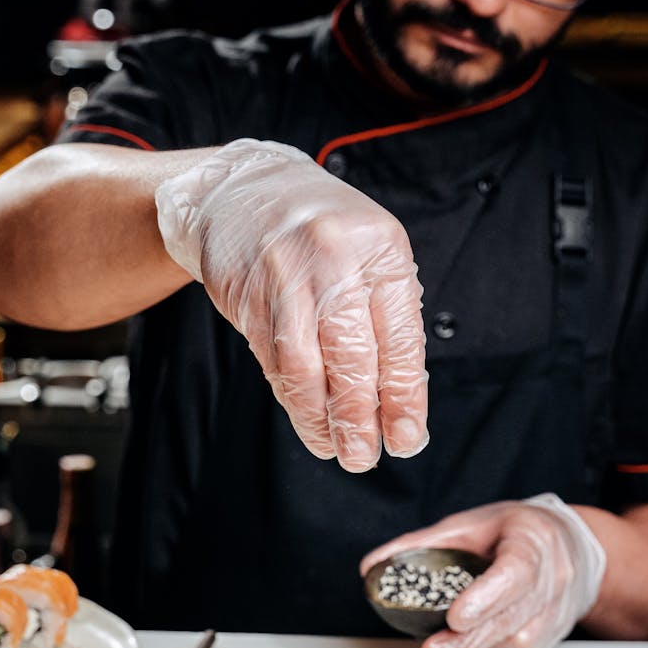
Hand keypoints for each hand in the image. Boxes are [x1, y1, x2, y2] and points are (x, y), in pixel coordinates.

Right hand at [156, 138, 427, 471]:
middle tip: (365, 456)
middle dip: (358, 416)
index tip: (406, 437)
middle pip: (349, 355)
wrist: (240, 191)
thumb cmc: (320, 231)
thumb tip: (400, 400)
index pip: (398, 335)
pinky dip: (290, 397)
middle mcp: (331, 258)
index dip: (403, 395)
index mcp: (378, 247)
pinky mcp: (244, 295)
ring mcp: (282, 276)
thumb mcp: (369, 254)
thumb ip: (386, 316)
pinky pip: (271, 359)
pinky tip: (305, 418)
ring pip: (303, 364)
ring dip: (319, 417)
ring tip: (333, 449)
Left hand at [359, 493, 605, 647]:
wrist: (575, 549)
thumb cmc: (514, 532)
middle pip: (512, 616)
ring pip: (517, 641)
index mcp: (535, 541)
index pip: (516, 572)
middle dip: (469, 638)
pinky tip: (465, 646)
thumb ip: (423, 544)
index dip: (487, 597)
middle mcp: (554, 579)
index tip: (455, 617)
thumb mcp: (472, 524)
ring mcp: (556, 611)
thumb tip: (371, 566)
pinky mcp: (551, 636)